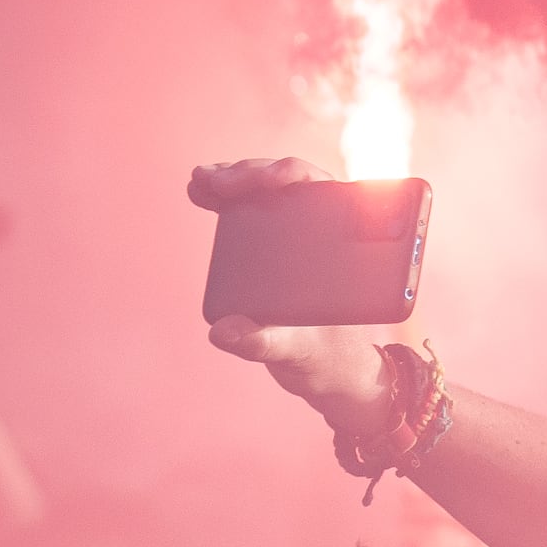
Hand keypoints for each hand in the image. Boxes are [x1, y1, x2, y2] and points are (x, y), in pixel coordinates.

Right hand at [194, 157, 412, 433]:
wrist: (327, 372)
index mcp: (347, 249)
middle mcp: (325, 235)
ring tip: (202, 182)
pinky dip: (224, 198)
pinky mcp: (273, 247)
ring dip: (234, 179)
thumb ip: (266, 344)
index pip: (326, 194)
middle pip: (291, 184)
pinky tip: (199, 192)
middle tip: (219, 183)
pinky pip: (251, 212)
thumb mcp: (299, 355)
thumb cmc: (326, 360)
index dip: (293, 175)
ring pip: (268, 192)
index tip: (269, 179)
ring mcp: (297, 237)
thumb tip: (226, 331)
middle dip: (253, 174)